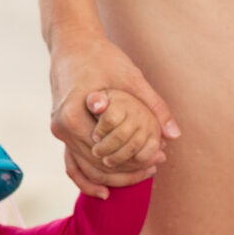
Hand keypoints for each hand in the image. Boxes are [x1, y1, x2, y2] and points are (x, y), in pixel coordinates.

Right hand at [50, 31, 177, 196]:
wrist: (72, 42)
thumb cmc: (102, 56)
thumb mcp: (131, 78)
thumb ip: (153, 106)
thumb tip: (174, 135)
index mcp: (75, 115)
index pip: (108, 153)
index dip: (135, 161)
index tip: (159, 161)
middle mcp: (62, 127)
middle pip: (96, 164)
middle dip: (127, 171)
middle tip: (155, 169)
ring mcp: (59, 130)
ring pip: (85, 167)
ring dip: (112, 176)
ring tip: (143, 174)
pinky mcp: (61, 130)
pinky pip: (72, 161)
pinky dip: (87, 177)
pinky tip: (104, 191)